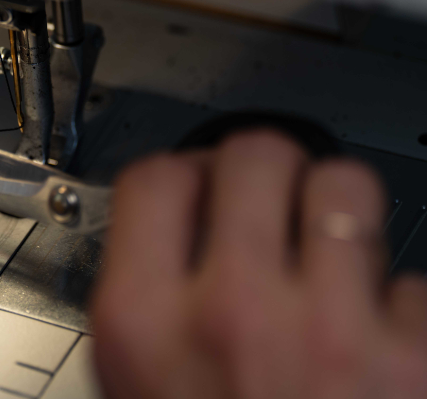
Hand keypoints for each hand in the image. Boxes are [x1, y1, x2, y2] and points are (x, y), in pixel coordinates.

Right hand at [92, 130, 426, 397]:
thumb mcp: (134, 391)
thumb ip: (144, 304)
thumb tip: (167, 233)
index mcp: (146, 323)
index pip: (156, 178)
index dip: (181, 174)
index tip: (197, 187)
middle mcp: (233, 314)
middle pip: (256, 156)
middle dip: (264, 171)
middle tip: (271, 203)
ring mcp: (332, 334)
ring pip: (346, 187)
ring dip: (339, 213)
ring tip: (331, 256)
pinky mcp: (417, 362)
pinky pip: (416, 282)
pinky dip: (401, 306)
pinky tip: (379, 343)